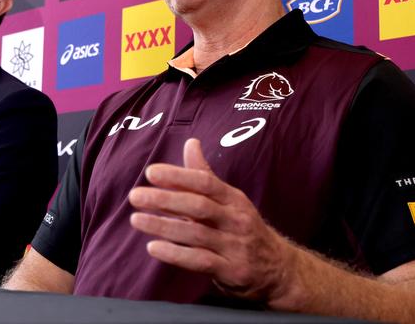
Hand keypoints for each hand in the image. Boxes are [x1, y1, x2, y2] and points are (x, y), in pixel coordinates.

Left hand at [128, 138, 295, 302]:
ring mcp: (235, 246)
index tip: (151, 172)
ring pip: (196, 234)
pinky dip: (176, 254)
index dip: (178, 176)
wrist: (279, 269)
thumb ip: (204, 174)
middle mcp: (236, 220)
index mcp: (233, 198)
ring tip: (136, 220)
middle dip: (165, 200)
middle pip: (198, 206)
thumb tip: (190, 143)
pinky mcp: (231, 271)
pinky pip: (200, 261)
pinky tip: (153, 247)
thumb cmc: (242, 227)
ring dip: (163, 226)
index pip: (205, 182)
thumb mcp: (229, 200)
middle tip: (136, 195)